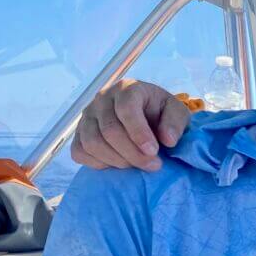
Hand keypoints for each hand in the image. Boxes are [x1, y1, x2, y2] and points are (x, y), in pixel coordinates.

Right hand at [70, 79, 189, 171]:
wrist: (146, 116)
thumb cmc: (161, 113)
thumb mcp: (177, 113)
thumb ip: (176, 123)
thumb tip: (167, 140)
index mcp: (128, 88)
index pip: (126, 109)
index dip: (139, 133)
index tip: (154, 152)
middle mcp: (102, 98)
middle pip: (109, 130)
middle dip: (132, 153)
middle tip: (152, 166)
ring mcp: (87, 116)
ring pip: (92, 143)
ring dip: (116, 161)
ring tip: (136, 166)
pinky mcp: (79, 133)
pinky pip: (80, 152)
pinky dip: (98, 163)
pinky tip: (118, 164)